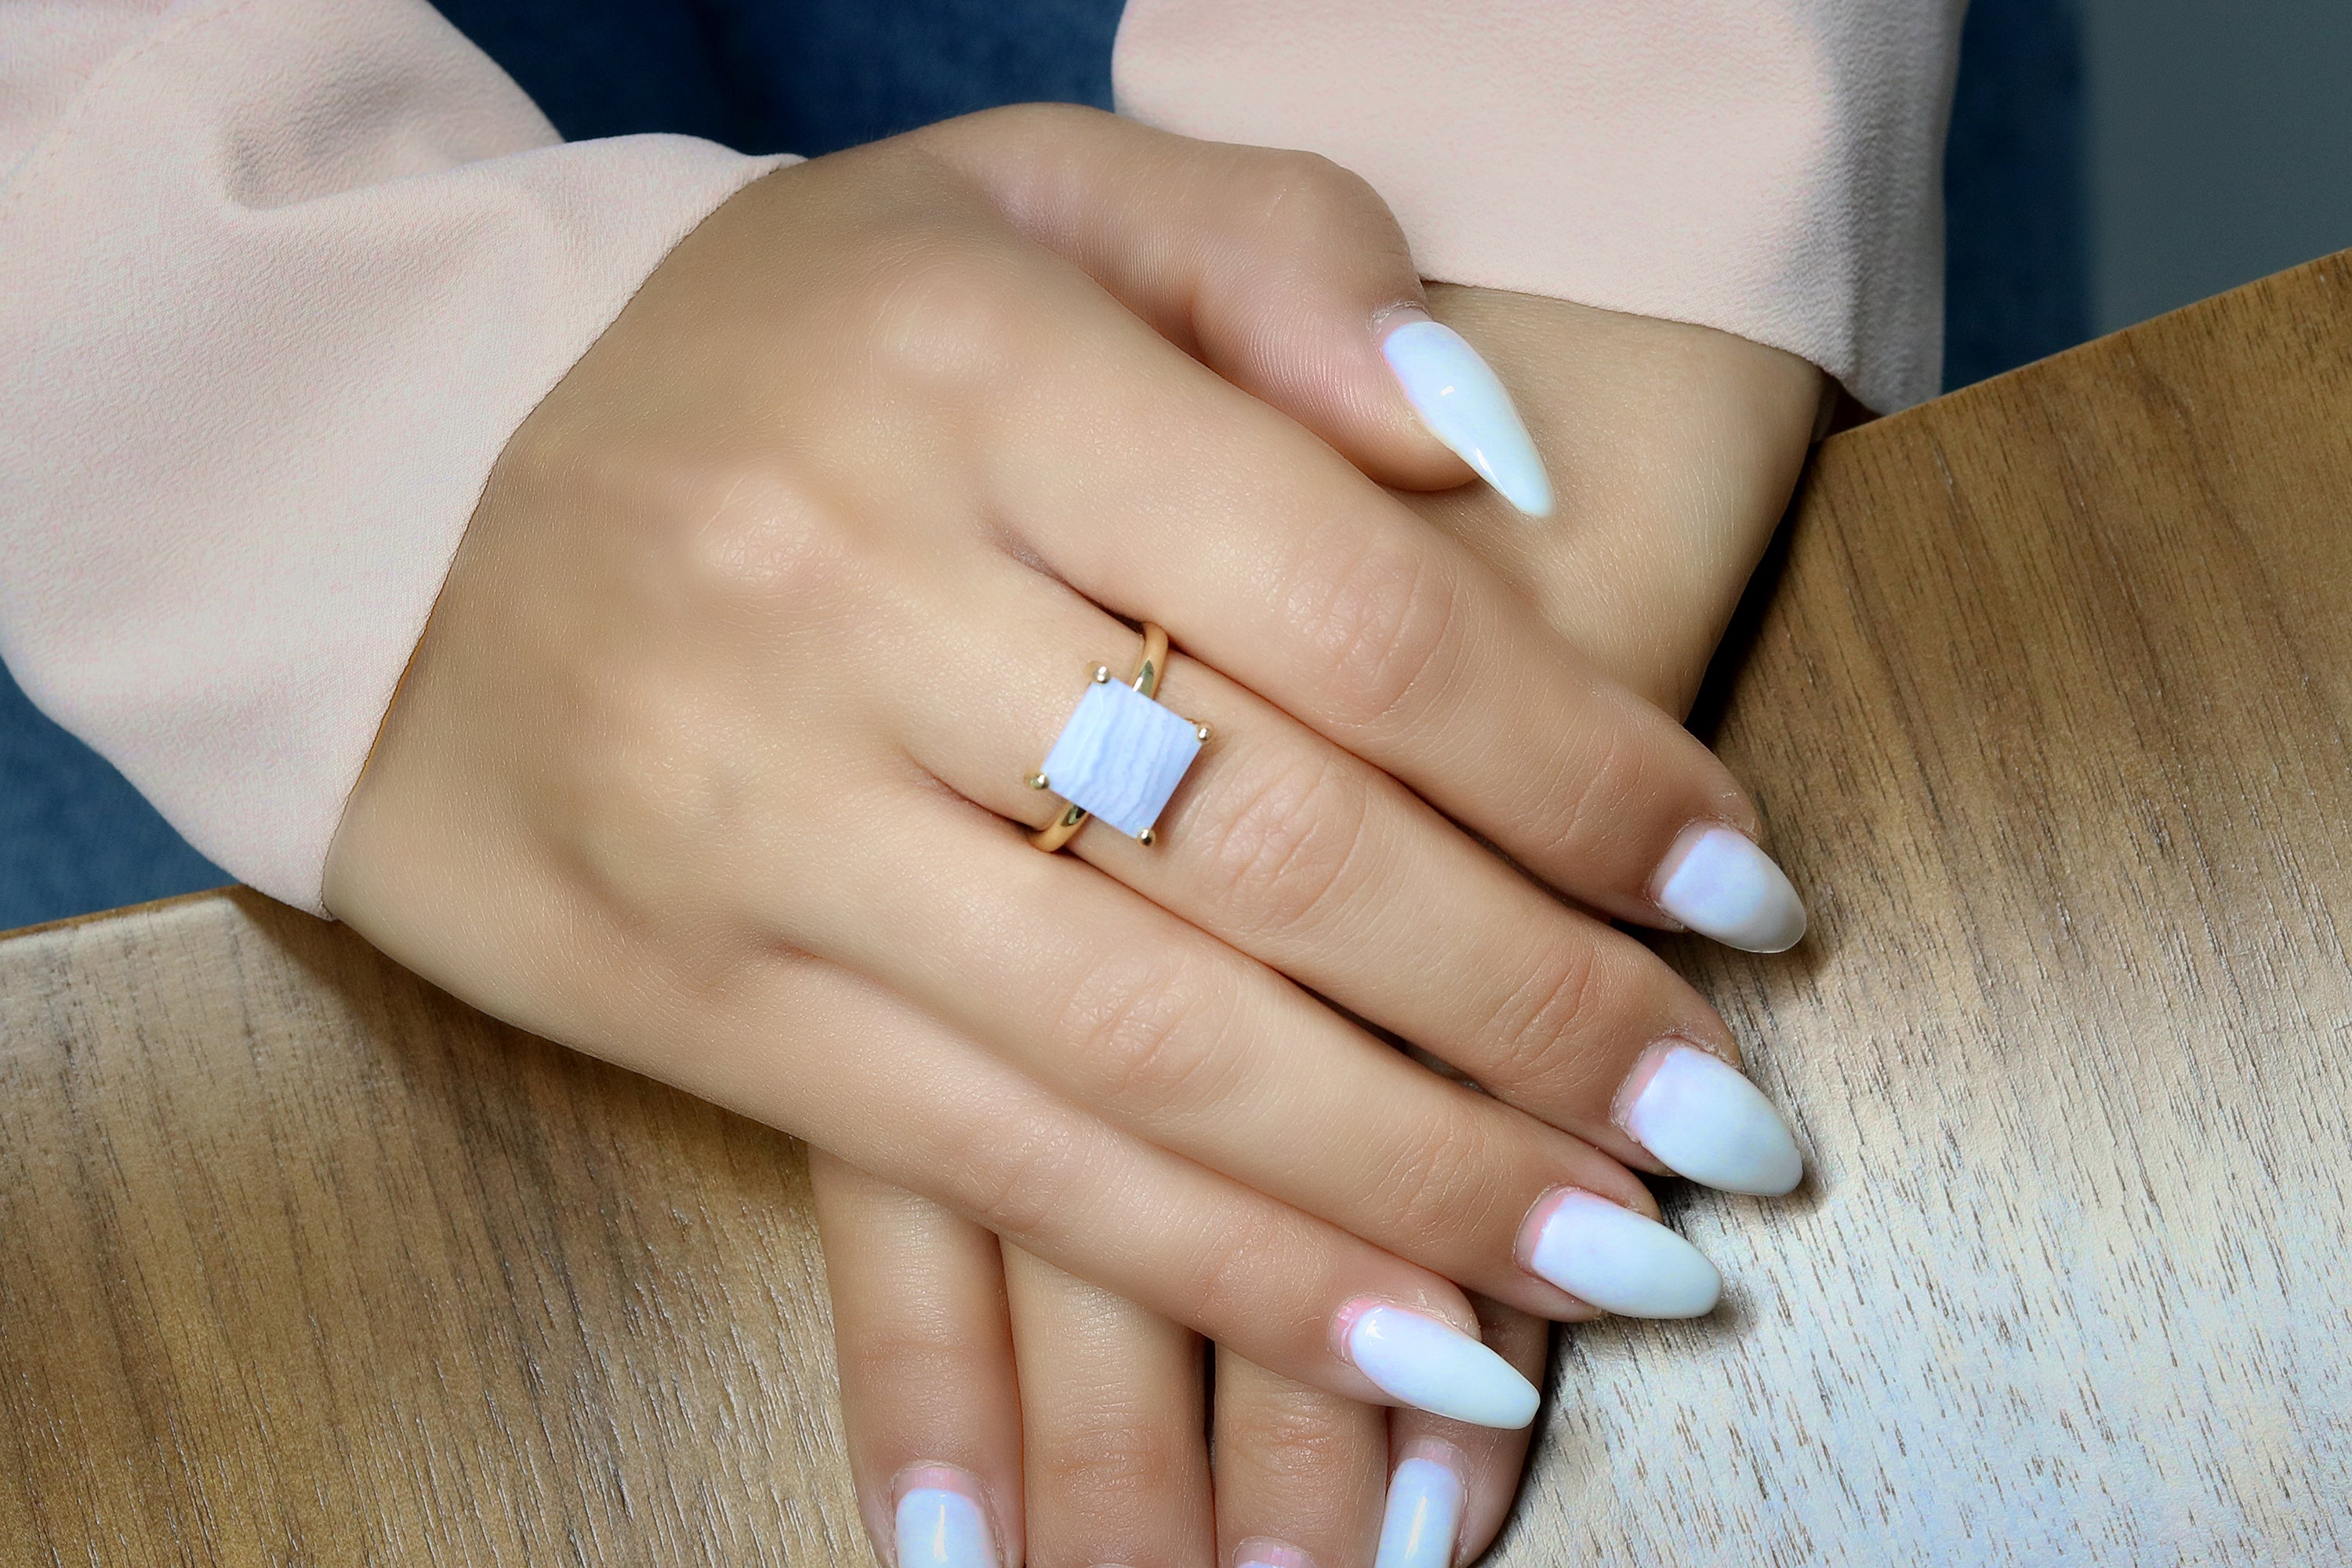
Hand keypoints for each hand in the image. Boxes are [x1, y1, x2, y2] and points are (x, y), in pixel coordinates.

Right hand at [813, 283, 1823, 1566]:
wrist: (424, 503)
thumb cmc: (799, 348)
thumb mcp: (1033, 196)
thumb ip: (1286, 258)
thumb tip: (1487, 451)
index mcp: (978, 368)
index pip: (1358, 611)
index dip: (1581, 773)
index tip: (1739, 892)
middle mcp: (851, 591)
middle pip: (1277, 856)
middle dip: (1535, 1017)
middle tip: (1722, 1127)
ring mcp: (753, 814)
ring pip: (1150, 1049)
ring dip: (1416, 1189)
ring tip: (1614, 1271)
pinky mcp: (691, 991)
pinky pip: (990, 1167)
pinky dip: (1215, 1270)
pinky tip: (1393, 1342)